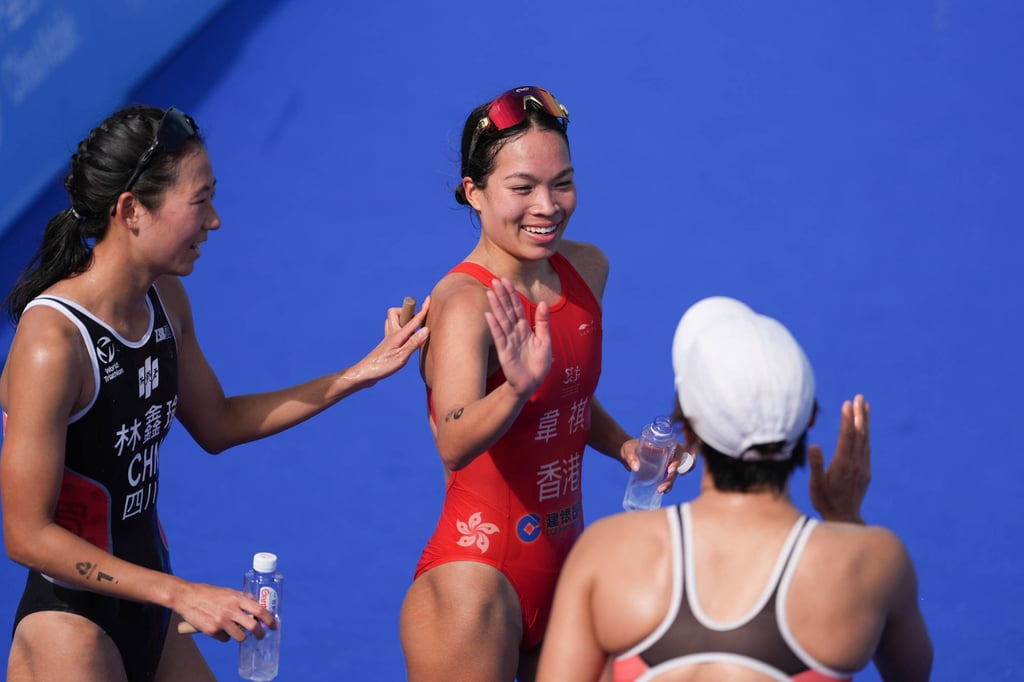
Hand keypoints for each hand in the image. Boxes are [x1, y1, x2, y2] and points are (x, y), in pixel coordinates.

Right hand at [173, 582, 275, 642]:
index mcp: (236, 598)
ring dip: (241, 636)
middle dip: (260, 634)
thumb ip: (241, 598)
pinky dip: (225, 636)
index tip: (273, 625)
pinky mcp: (211, 630)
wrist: (186, 597)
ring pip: (240, 637)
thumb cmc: (208, 593)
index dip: (269, 619)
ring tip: (237, 632)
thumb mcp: (228, 591)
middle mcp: (230, 610)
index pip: (259, 609)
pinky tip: (219, 629)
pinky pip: (224, 638)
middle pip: (252, 626)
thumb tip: (256, 604)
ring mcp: (221, 621)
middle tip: (261, 636)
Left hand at [344, 297, 430, 386]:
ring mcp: (388, 340)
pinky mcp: (386, 346)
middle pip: (395, 313)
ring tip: (412, 331)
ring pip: (393, 322)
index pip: (413, 320)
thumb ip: (414, 343)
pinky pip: (394, 332)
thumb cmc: (382, 367)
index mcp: (397, 335)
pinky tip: (406, 342)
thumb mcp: (401, 357)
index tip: (429, 298)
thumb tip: (426, 329)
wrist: (364, 374)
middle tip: (415, 321)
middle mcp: (391, 334)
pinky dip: (401, 332)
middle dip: (406, 312)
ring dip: (402, 321)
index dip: (422, 310)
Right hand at [484, 278, 551, 397]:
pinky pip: (500, 337)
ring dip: (496, 306)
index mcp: (524, 328)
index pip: (517, 307)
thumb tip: (543, 303)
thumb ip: (543, 322)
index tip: (506, 280)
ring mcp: (509, 341)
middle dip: (502, 295)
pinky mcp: (505, 352)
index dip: (512, 294)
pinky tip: (489, 315)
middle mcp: (514, 332)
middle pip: (508, 310)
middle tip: (495, 279)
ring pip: (502, 320)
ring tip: (490, 291)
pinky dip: (495, 326)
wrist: (532, 383)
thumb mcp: (545, 341)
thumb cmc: (537, 364)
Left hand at [619, 440, 693, 493]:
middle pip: (680, 465)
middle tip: (663, 485)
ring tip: (660, 490)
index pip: (680, 450)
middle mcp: (669, 453)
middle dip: (673, 476)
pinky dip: (669, 485)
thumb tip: (635, 467)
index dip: (680, 460)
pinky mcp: (663, 472)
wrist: (627, 454)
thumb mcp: (628, 449)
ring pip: (675, 474)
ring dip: (671, 483)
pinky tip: (663, 491)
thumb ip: (630, 456)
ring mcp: (667, 463)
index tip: (670, 469)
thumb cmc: (629, 448)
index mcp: (666, 444)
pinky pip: (670, 479)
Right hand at [808, 394, 870, 523]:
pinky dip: (866, 434)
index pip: (846, 437)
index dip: (847, 420)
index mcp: (842, 464)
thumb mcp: (815, 485)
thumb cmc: (824, 501)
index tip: (847, 404)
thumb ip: (815, 465)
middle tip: (859, 397)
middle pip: (859, 435)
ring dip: (864, 421)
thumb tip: (814, 445)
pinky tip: (864, 428)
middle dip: (859, 415)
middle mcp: (855, 464)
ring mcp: (862, 467)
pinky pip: (866, 448)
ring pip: (865, 440)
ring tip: (865, 405)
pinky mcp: (865, 471)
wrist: (844, 519)